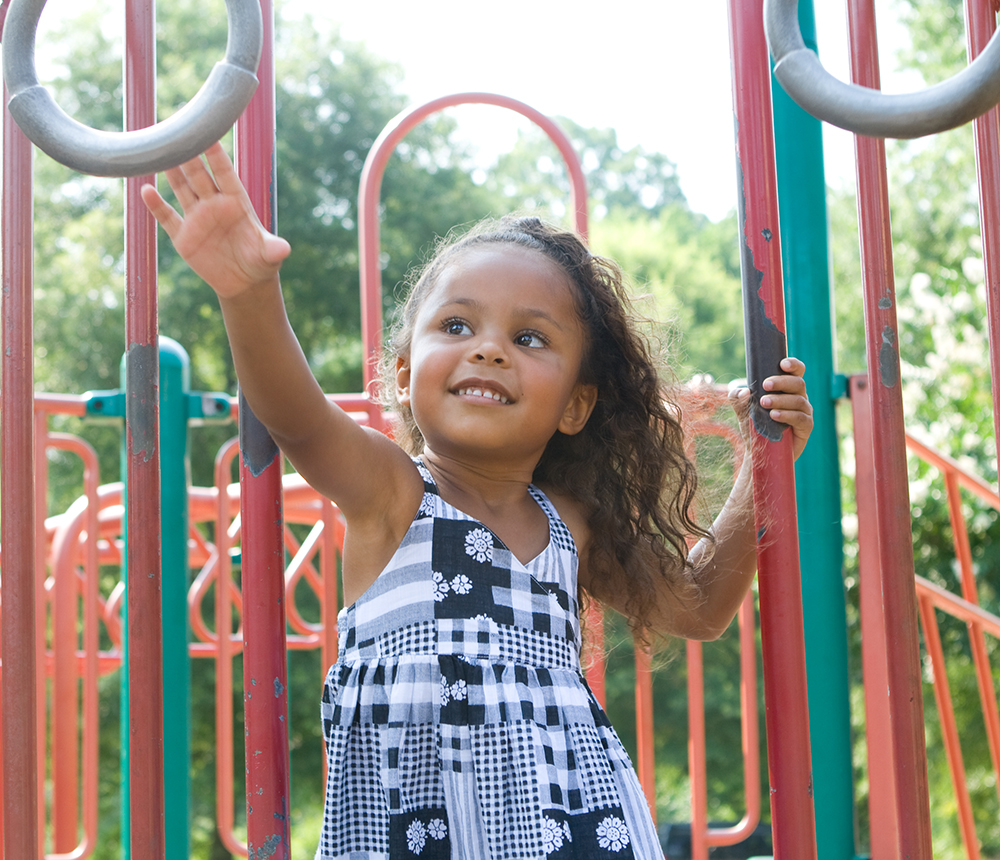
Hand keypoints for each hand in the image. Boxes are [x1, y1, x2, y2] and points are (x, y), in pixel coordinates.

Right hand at [140, 142, 290, 298]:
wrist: (244, 282)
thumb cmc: (261, 262)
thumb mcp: (269, 256)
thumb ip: (274, 249)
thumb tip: (284, 249)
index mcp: (236, 202)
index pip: (224, 173)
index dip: (216, 155)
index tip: (207, 134)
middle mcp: (215, 205)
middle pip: (199, 175)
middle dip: (189, 155)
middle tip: (177, 133)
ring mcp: (198, 218)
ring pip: (182, 189)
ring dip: (171, 172)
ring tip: (158, 151)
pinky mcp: (184, 236)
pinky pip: (167, 217)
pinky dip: (156, 205)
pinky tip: (146, 190)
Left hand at [730, 357, 813, 459]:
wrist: (759, 452)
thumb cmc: (754, 427)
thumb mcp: (742, 410)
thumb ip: (737, 398)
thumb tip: (744, 391)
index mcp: (787, 390)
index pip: (796, 372)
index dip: (793, 365)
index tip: (782, 363)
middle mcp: (799, 398)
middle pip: (798, 383)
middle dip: (782, 382)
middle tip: (765, 385)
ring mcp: (804, 413)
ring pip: (799, 400)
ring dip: (781, 400)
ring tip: (765, 403)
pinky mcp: (805, 428)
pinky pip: (801, 418)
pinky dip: (787, 415)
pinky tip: (774, 415)